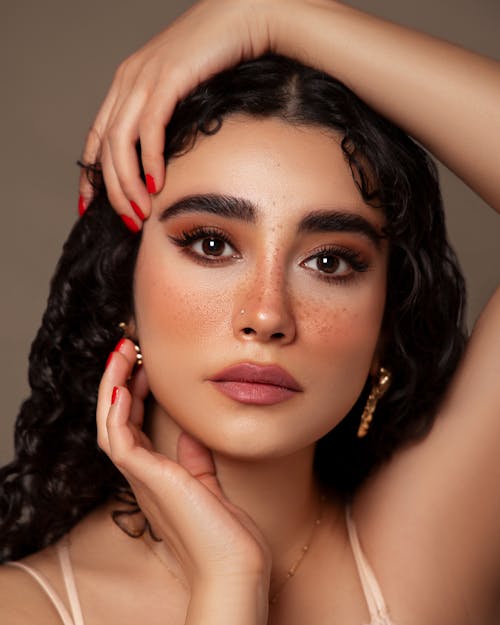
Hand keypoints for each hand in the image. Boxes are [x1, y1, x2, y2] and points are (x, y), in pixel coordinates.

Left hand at [79, 0, 274, 227]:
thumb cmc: (218, 58)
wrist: (243, 18)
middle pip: (106, 147)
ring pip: (121, 142)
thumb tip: (164, 157)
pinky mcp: (167, 79)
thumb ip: (166, 118)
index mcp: (127, 84)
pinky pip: (150, 128)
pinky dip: (151, 160)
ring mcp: (145, 78)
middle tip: (128, 220)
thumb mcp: (182, 92)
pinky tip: (158, 183)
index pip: (97, 137)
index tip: (92, 204)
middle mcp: (128, 81)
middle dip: (112, 190)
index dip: (91, 174)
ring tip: (141, 212)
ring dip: (128, 183)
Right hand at [98, 338, 270, 593]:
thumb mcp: (208, 484)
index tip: (143, 366)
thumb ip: (196, 460)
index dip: (132, 393)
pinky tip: (123, 386)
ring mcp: (142, 478)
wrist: (234, 567)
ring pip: (110, 424)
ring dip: (112, 387)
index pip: (133, 425)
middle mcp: (143, 474)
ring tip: (122, 354)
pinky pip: (119, 440)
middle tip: (127, 349)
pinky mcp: (148, 479)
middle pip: (115, 419)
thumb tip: (192, 434)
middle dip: (118, 381)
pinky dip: (117, 411)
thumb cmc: (226, 534)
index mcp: (156, 474)